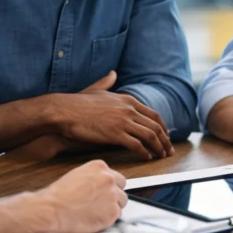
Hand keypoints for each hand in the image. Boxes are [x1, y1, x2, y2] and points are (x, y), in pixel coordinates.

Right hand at [39, 159, 127, 232]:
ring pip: (121, 203)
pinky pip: (117, 216)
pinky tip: (94, 219)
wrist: (52, 209)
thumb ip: (92, 178)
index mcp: (99, 167)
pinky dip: (108, 219)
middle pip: (121, 189)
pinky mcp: (113, 212)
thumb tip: (98, 186)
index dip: (109, 187)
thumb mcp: (76, 176)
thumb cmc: (57, 196)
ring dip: (111, 208)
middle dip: (113, 197)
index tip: (103, 193)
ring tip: (95, 213)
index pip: (115, 177)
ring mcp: (112, 195)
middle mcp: (109, 179)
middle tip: (100, 204)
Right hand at [51, 71, 173, 159]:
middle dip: (165, 140)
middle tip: (168, 150)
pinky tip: (146, 158)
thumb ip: (107, 83)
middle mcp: (129, 109)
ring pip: (149, 136)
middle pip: (155, 126)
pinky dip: (144, 152)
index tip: (166, 136)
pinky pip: (136, 145)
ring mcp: (123, 121)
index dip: (163, 127)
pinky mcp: (115, 134)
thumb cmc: (77, 102)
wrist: (64, 111)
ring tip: (160, 156)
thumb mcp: (96, 89)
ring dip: (158, 148)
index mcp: (128, 100)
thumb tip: (113, 73)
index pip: (154, 115)